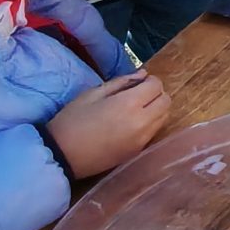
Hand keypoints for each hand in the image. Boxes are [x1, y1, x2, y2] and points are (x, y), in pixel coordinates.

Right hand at [47, 72, 170, 177]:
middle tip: (139, 94)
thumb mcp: (92, 93)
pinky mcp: (138, 151)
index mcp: (129, 104)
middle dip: (157, 94)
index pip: (157, 86)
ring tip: (136, 108)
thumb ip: (121, 82)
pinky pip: (155, 132)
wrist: (62, 156)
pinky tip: (132, 123)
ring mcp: (142, 139)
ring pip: (164, 117)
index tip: (139, 82)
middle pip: (167, 102)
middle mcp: (142, 122)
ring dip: (157, 109)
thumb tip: (143, 74)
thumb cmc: (72, 120)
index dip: (151, 81)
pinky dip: (151, 123)